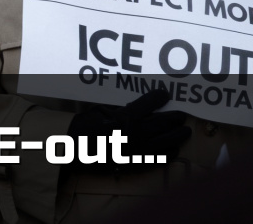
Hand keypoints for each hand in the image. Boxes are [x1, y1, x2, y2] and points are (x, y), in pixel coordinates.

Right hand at [67, 89, 190, 168]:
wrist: (73, 151)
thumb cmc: (84, 128)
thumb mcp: (100, 111)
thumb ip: (120, 108)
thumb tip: (136, 106)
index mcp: (125, 118)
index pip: (149, 103)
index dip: (159, 97)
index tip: (165, 94)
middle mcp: (136, 133)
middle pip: (163, 122)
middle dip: (175, 117)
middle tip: (181, 115)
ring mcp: (139, 150)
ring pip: (168, 140)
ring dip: (179, 134)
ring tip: (185, 130)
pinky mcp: (138, 163)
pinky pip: (161, 158)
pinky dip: (171, 152)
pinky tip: (175, 148)